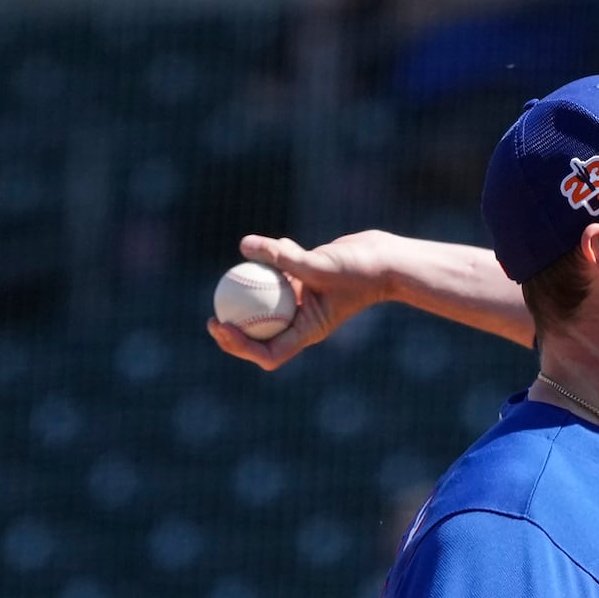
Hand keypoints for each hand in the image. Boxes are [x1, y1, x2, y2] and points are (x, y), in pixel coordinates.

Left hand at [204, 230, 401, 371]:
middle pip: (261, 336)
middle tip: (212, 316)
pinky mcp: (306, 280)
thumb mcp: (319, 264)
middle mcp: (302, 321)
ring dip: (252, 290)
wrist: (386, 259)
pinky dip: (276, 259)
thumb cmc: (360, 270)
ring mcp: (304, 302)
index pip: (268, 353)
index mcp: (307, 331)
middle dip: (234, 331)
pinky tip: (276, 244)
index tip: (221, 326)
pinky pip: (282, 273)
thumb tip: (244, 245)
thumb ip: (282, 257)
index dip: (240, 347)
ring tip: (234, 275)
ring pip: (268, 303)